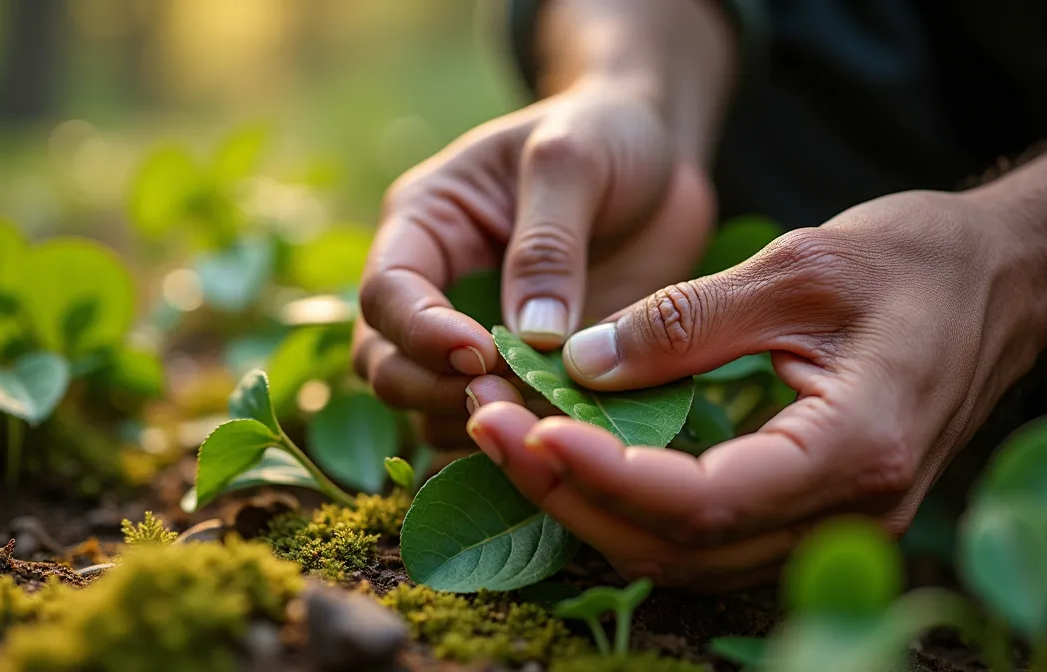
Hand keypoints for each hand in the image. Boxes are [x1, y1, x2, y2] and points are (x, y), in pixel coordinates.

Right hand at [353, 84, 714, 448]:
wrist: (659, 156)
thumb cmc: (603, 133)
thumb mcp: (573, 159)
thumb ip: (548, 242)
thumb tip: (532, 337)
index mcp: (425, 225)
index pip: (387, 293)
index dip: (421, 332)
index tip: (479, 353)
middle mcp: (438, 289)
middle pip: (388, 365)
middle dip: (434, 391)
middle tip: (504, 397)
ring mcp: (481, 337)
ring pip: (436, 409)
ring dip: (482, 423)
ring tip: (544, 419)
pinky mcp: (531, 372)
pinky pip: (507, 422)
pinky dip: (528, 437)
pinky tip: (570, 435)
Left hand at [464, 190, 1045, 590]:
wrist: (1006, 280)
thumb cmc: (918, 260)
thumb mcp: (799, 266)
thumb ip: (687, 321)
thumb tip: (580, 363)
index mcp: (856, 448)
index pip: (707, 501)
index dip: (607, 478)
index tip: (529, 427)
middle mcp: (850, 511)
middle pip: (683, 547)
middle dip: (572, 495)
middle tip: (486, 426)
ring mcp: (837, 521)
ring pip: (688, 554)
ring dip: (591, 503)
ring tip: (512, 436)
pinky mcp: (816, 507)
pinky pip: (709, 532)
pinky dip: (634, 502)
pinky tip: (579, 452)